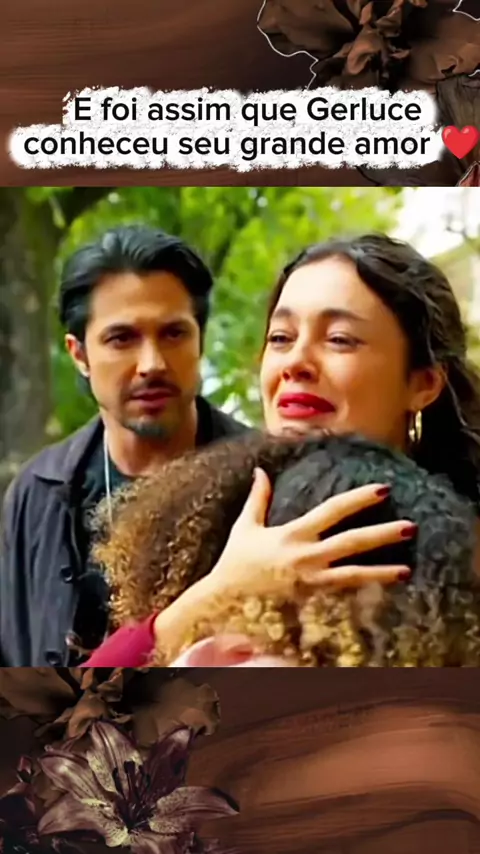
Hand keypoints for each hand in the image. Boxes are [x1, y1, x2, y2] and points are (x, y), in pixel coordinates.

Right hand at [153, 469, 412, 662]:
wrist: (224, 600)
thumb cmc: (236, 562)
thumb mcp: (246, 527)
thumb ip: (258, 498)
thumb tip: (260, 470)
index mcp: (292, 534)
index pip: (332, 512)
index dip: (358, 500)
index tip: (382, 490)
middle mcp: (306, 557)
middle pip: (351, 543)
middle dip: (382, 535)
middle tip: (410, 527)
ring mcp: (310, 582)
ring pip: (352, 576)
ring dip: (381, 572)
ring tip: (406, 570)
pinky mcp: (310, 601)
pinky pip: (340, 597)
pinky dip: (361, 595)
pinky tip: (381, 593)